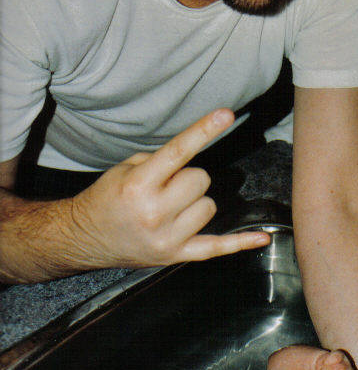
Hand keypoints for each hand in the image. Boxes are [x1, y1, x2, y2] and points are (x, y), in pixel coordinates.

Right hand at [67, 110, 269, 268]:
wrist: (84, 237)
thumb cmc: (108, 198)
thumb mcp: (125, 169)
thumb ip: (162, 161)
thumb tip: (198, 148)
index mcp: (138, 186)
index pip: (179, 151)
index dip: (204, 130)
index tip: (226, 114)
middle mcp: (154, 213)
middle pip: (200, 180)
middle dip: (188, 178)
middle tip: (168, 185)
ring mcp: (167, 238)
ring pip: (209, 206)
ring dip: (196, 202)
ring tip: (171, 207)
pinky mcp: (177, 255)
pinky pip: (217, 248)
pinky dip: (240, 243)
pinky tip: (262, 237)